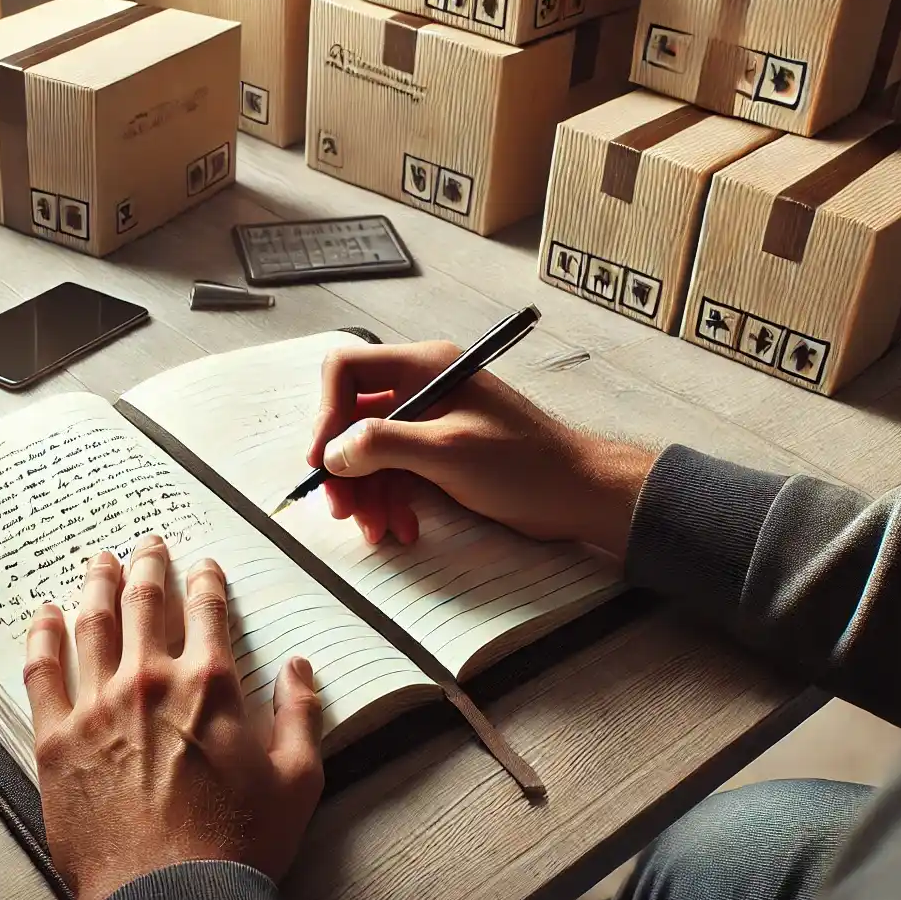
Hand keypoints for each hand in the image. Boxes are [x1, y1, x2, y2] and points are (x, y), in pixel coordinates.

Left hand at [22, 536, 324, 899]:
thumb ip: (301, 714)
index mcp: (211, 684)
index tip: (203, 565)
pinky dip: (43, 634)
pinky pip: (43, 671)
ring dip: (96, 584)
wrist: (171, 897)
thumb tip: (299, 669)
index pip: (208, 609)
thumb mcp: (298, 779)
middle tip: (146, 544)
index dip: (206, 579)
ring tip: (98, 561)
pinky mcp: (57, 738)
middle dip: (147, 565)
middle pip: (145, 602)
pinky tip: (44, 614)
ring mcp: (99, 706)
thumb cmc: (239, 844)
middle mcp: (152, 680)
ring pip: (93, 623)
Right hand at [307, 341, 655, 557]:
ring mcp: (430, 420)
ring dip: (368, 493)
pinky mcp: (439, 452)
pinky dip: (393, 501)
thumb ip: (383, 444)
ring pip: (371, 452)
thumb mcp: (447, 452)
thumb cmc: (524, 465)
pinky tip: (404, 528)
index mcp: (423, 368)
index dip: (326, 415)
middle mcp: (422, 388)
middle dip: (346, 468)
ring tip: (378, 530)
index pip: (346, 372)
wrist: (577, 493)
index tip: (323, 461)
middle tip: (343, 509)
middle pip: (354, 419)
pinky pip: (396, 471)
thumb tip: (333, 452)